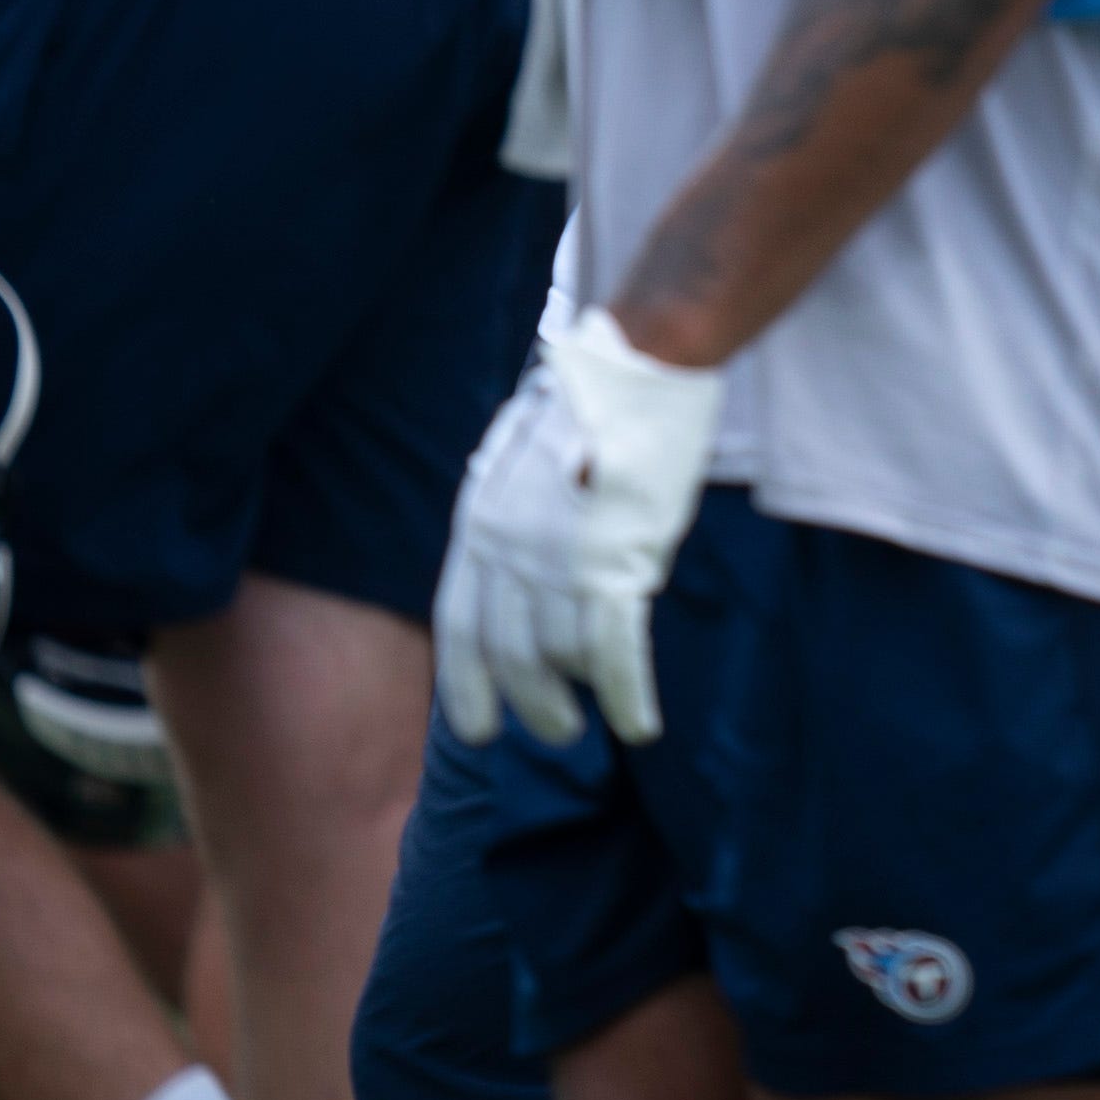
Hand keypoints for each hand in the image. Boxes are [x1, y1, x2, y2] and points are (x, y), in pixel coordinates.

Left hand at [435, 309, 723, 746]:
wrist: (639, 366)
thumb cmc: (595, 404)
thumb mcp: (524, 460)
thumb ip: (517, 517)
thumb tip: (525, 571)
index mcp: (480, 521)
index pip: (460, 623)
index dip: (467, 683)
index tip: (477, 729)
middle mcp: (508, 547)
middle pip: (509, 651)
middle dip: (531, 703)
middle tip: (555, 732)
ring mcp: (558, 557)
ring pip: (564, 654)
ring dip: (582, 697)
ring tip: (600, 722)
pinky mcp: (615, 561)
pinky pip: (614, 649)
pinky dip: (626, 695)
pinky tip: (639, 724)